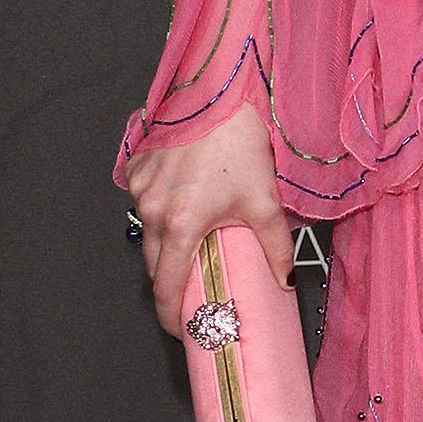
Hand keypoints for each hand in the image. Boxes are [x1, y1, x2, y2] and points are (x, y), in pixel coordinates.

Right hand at [124, 102, 294, 336]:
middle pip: (155, 264)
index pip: (166, 288)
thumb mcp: (265, 201)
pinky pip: (144, 200)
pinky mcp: (138, 167)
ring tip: (193, 245)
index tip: (183, 328)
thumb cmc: (241, 145)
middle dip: (172, 283)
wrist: (219, 93)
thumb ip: (276, 248)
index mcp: (182, 225)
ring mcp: (141, 187)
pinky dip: (160, 210)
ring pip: (148, 232)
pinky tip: (184, 203)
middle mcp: (154, 209)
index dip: (172, 316)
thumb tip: (284, 281)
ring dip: (167, 244)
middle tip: (194, 291)